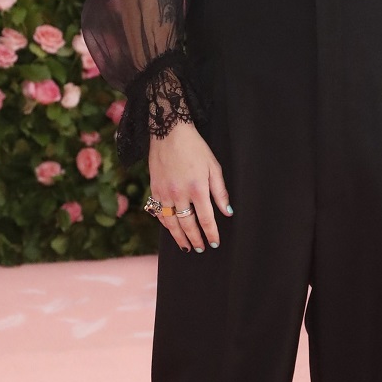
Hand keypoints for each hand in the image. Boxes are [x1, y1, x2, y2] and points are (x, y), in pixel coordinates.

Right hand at [148, 121, 232, 251]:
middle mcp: (180, 194)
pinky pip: (158, 212)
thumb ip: (220, 192)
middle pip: (188, 225)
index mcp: (198, 189)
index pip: (206, 219)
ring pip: (171, 223)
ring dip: (179, 237)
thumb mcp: (214, 167)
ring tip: (185, 247)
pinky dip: (165, 224)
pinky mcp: (154, 189)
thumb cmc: (195, 148)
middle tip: (199, 249)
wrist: (169, 132)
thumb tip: (227, 212)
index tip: (214, 243)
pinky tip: (171, 229)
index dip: (211, 234)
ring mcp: (165, 193)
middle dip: (195, 239)